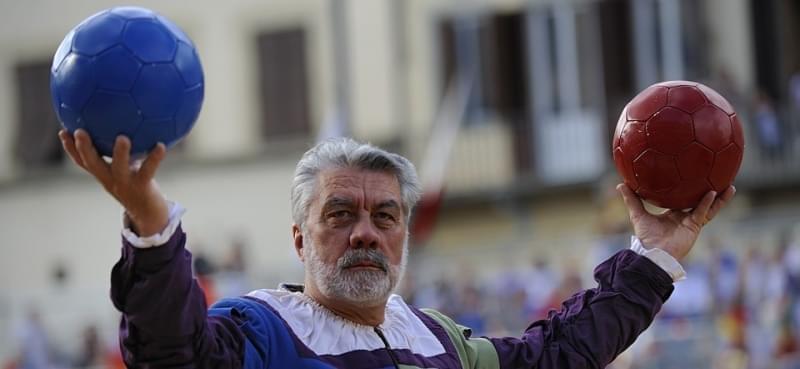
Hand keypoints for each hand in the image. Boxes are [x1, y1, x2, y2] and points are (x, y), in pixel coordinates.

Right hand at [59, 129, 168, 235]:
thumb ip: (121, 154)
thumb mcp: (125, 169)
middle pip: (92, 164)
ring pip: (119, 168)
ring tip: (122, 138)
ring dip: (120, 153)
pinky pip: (148, 170)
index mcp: (104, 174)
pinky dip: (154, 158)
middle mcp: (111, 179)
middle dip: (83, 148)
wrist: (148, 213)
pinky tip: (161, 145)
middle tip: (79, 132)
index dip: (70, 148)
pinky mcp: (142, 186)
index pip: (82, 161)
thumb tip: (121, 129)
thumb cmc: (136, 185)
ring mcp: (126, 183)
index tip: (62, 131)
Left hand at [617, 184, 735, 260]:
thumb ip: (631, 199)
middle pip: (700, 202)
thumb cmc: (646, 237)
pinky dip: (708, 203)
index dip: (689, 190)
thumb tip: (621, 184)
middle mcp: (684, 217)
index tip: (694, 178)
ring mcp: (691, 222)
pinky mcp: (694, 227)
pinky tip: (713, 192)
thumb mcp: (638, 214)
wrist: (653, 253)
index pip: (683, 200)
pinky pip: (703, 212)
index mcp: (673, 214)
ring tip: (729, 186)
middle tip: (718, 178)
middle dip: (710, 192)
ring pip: (709, 207)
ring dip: (719, 198)